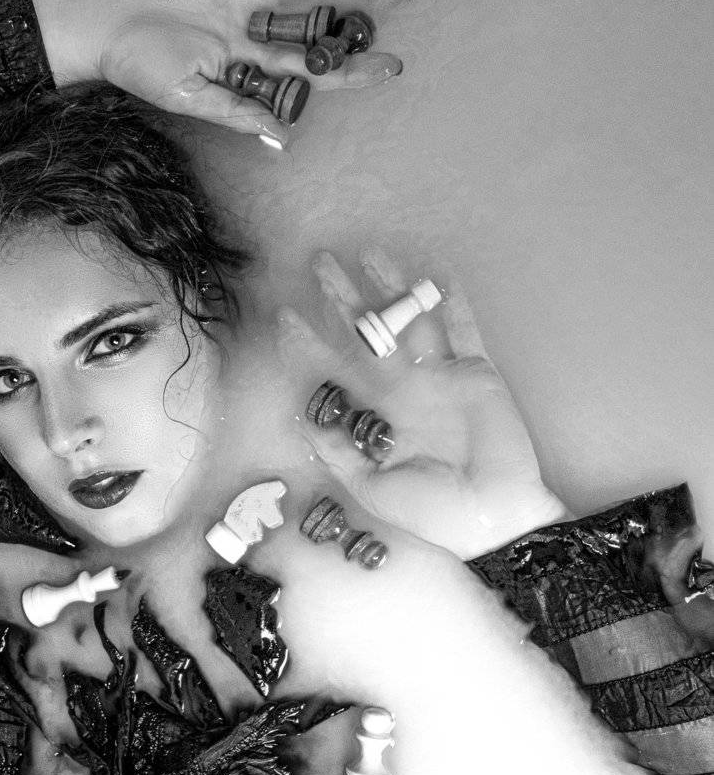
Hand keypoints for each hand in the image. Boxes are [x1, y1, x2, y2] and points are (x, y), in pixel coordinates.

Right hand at [31, 0, 404, 141]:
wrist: (105, 24)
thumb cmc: (140, 68)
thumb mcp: (188, 97)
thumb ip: (234, 111)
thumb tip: (280, 138)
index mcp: (253, 68)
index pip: (313, 72)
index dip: (351, 69)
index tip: (390, 66)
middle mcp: (260, 30)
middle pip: (324, 19)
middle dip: (366, 8)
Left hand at [279, 251, 568, 559]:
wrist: (491, 520)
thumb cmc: (430, 515)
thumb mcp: (370, 488)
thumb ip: (338, 452)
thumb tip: (302, 419)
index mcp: (376, 419)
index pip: (336, 371)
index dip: (310, 344)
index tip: (283, 314)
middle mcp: (405, 393)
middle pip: (369, 336)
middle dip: (343, 300)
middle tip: (318, 262)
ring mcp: (442, 382)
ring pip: (412, 324)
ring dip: (394, 290)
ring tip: (370, 254)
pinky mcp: (479, 377)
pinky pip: (465, 333)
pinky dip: (455, 305)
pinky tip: (438, 276)